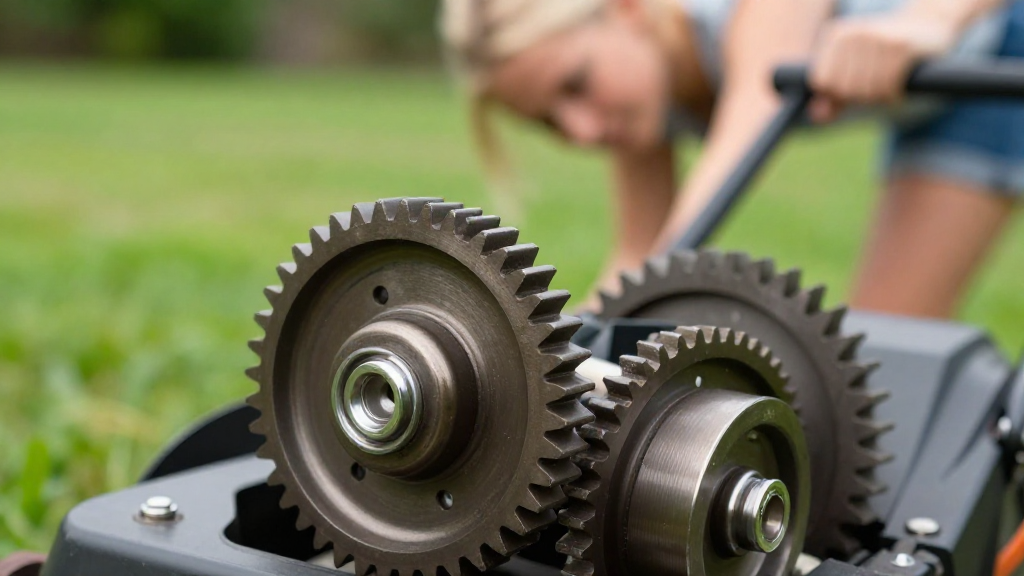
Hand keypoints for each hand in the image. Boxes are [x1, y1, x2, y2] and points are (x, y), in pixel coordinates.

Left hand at [809, 12, 960, 122]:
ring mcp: (877, 38)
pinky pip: (887, 89)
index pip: (821, 81)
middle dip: (860, 97)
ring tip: (889, 84)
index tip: (854, 87)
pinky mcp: (901, 47)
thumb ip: (832, 96)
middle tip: (876, 85)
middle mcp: (854, 33)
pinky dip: (893, 96)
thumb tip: (817, 116)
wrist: (928, 27)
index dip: (837, 94)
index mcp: (836, 35)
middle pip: (844, 89)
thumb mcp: (855, 71)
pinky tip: (900, 85)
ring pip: (866, 91)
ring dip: (879, 98)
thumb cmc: (884, 56)